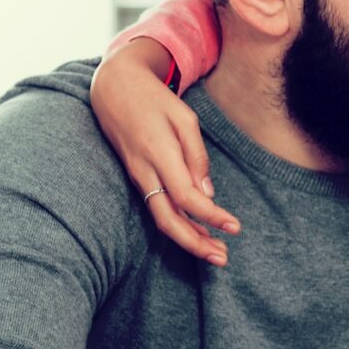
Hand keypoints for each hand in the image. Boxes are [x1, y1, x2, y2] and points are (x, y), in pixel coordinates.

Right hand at [90, 37, 239, 263]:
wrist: (113, 90)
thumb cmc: (154, 100)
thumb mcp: (184, 118)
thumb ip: (196, 155)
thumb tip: (207, 193)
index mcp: (159, 154)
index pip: (186, 197)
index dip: (211, 216)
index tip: (235, 227)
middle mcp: (145, 172)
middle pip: (169, 219)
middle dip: (196, 244)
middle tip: (223, 258)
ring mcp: (138, 177)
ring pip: (161, 218)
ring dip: (188, 239)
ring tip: (216, 252)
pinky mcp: (138, 178)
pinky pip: (157, 208)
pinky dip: (178, 224)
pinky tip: (198, 232)